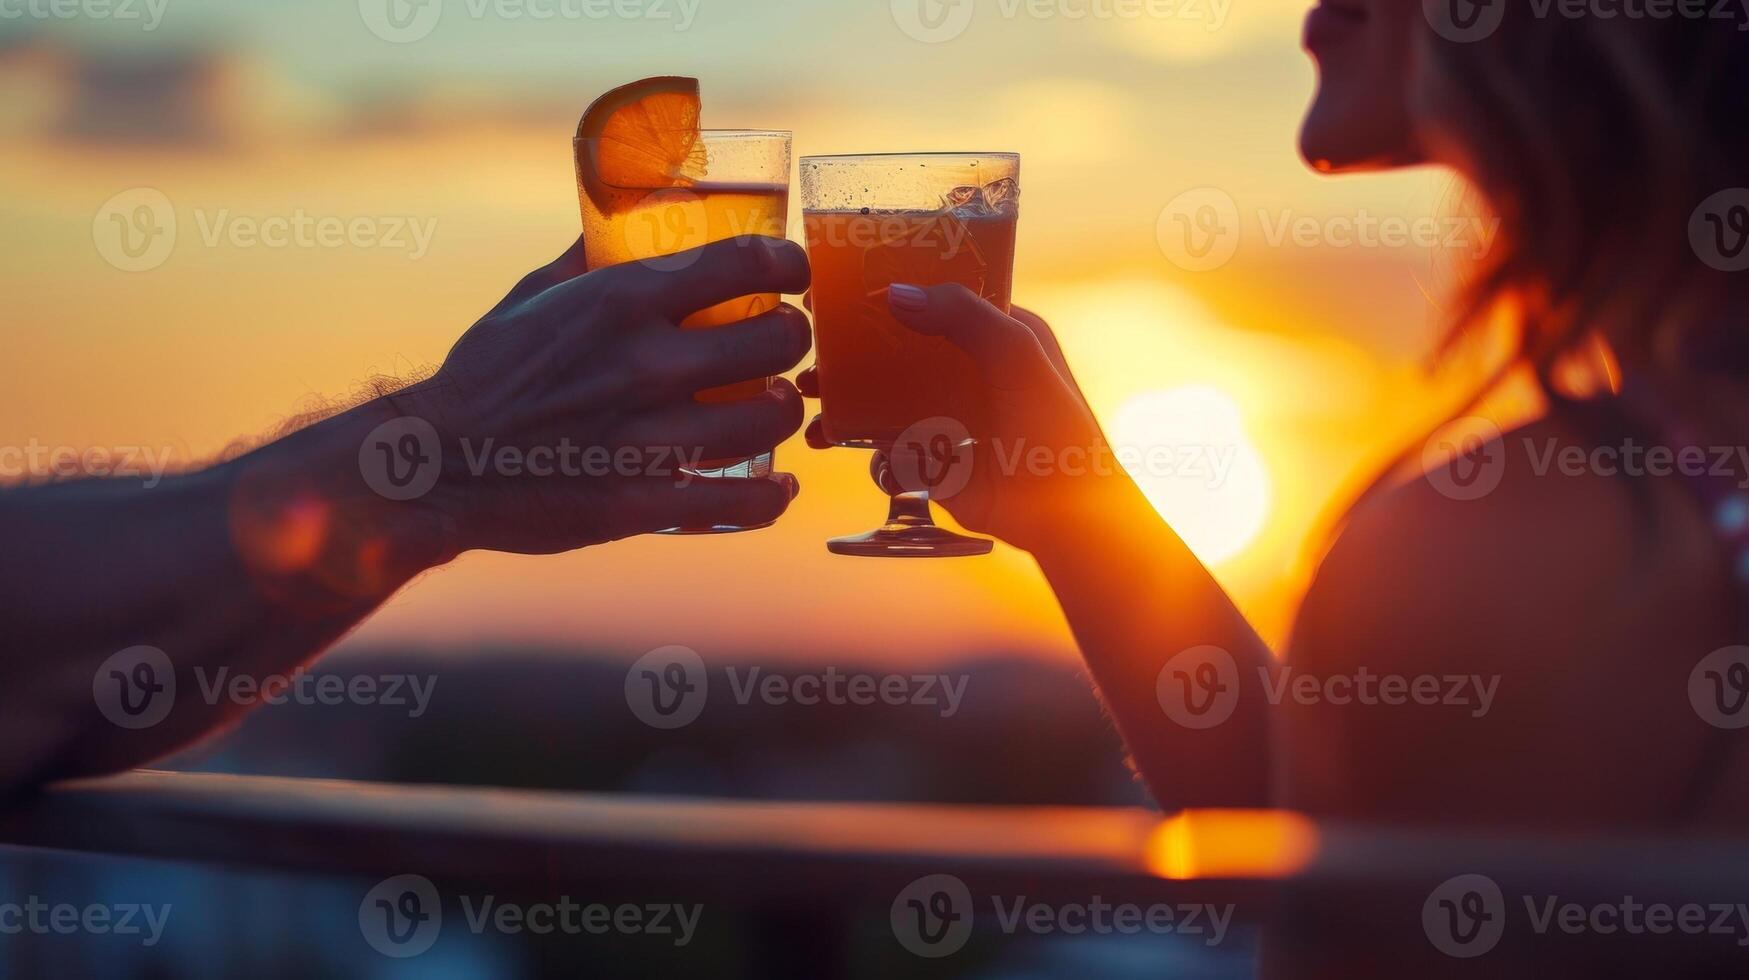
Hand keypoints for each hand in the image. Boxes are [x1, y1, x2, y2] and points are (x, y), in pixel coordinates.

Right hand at [395, 235, 811, 553]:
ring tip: (776, 405)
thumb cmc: (486, 374)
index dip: (788, 264)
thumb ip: (588, 254)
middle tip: (782, 343)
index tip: (791, 273)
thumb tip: (622, 214)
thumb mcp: (532, 294)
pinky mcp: (643, 503)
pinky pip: (743, 502)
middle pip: (776, 341)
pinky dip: (773, 495)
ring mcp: (646, 438)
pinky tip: (778, 483)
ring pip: (771, 419)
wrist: (436, 465)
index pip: (744, 262)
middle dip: (792, 338)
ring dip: (785, 410)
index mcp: (620, 301)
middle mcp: (643, 364)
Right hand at [799, 284, 1108, 551]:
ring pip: (883, 395)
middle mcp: (969, 371)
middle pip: (899, 347)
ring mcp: (949, 416)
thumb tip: (896, 293)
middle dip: (852, 346)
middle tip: (810, 345)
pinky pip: (883, 444)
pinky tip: (826, 438)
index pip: (938, 299)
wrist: (1065, 514)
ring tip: (808, 395)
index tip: (842, 285)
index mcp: (998, 334)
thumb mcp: (1017, 352)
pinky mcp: (934, 461)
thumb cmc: (1054, 426)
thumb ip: (963, 314)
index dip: (894, 289)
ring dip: (843, 394)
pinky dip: (853, 439)